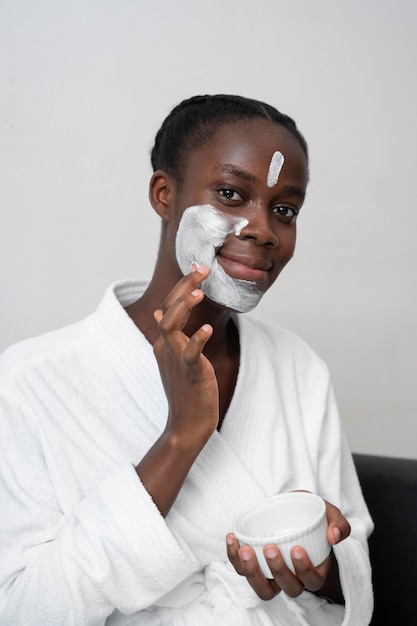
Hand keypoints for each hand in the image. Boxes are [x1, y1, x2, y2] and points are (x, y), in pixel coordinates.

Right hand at [153, 264, 218, 443]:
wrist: (186, 426)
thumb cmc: (185, 392)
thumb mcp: (174, 359)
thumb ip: (169, 335)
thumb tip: (161, 310)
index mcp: (163, 343)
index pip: (168, 306)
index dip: (181, 285)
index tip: (197, 268)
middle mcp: (165, 348)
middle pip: (167, 308)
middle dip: (183, 286)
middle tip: (201, 269)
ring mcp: (175, 360)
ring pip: (169, 326)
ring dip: (182, 307)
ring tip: (199, 291)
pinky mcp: (190, 374)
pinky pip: (190, 353)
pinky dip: (197, 339)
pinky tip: (207, 329)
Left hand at [226, 498, 349, 600]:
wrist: (291, 507)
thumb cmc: (311, 514)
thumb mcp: (329, 513)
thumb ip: (338, 523)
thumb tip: (334, 536)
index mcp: (314, 569)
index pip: (312, 581)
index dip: (304, 571)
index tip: (297, 549)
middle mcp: (293, 577)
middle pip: (288, 588)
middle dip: (278, 572)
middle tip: (270, 548)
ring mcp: (272, 574)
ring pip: (263, 588)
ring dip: (251, 573)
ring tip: (244, 549)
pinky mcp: (254, 564)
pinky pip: (242, 570)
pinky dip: (234, 557)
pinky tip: (232, 538)